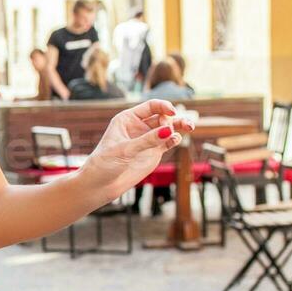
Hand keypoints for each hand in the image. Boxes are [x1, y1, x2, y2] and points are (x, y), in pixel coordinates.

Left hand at [78, 99, 196, 202]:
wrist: (102, 183)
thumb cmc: (106, 163)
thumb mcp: (125, 149)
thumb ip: (147, 140)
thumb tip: (169, 131)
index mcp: (128, 118)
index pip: (151, 106)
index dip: (163, 106)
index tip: (171, 112)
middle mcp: (140, 126)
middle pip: (162, 116)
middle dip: (171, 119)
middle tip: (170, 129)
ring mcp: (148, 139)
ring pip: (169, 128)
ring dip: (180, 125)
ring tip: (190, 126)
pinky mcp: (154, 151)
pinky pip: (169, 141)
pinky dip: (175, 139)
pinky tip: (176, 140)